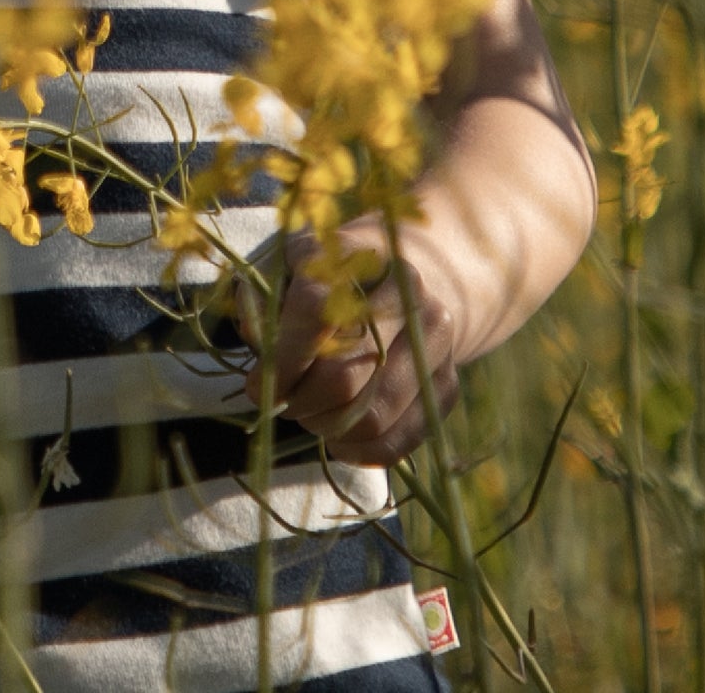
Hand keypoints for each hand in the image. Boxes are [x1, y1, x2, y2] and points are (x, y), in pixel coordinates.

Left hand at [246, 223, 462, 465]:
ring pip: (372, 415)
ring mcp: (437, 341)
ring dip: (327, 428)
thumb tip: (256, 340)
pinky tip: (338, 438)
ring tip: (309, 415)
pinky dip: (359, 450)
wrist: (418, 271)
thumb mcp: (290, 266)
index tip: (255, 385)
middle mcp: (409, 292)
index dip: (280, 360)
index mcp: (360, 253)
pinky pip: (399, 440)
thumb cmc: (332, 272)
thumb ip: (263, 297)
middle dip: (300, 402)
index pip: (316, 314)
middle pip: (343, 375)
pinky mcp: (448, 385)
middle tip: (282, 405)